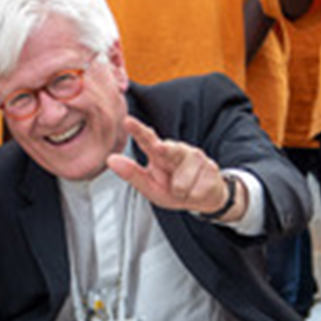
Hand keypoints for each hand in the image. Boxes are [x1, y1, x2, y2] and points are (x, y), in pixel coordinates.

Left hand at [105, 117, 233, 217]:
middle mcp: (177, 150)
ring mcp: (195, 157)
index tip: (127, 121)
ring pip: (182, 180)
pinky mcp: (210, 167)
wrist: (205, 198)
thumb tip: (110, 160)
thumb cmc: (174, 190)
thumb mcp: (150, 188)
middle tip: (159, 148)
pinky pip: (196, 189)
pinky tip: (196, 189)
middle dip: (165, 149)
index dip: (138, 130)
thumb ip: (131, 174)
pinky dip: (193, 195)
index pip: (147, 139)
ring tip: (182, 190)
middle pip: (170, 148)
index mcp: (159, 153)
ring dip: (180, 190)